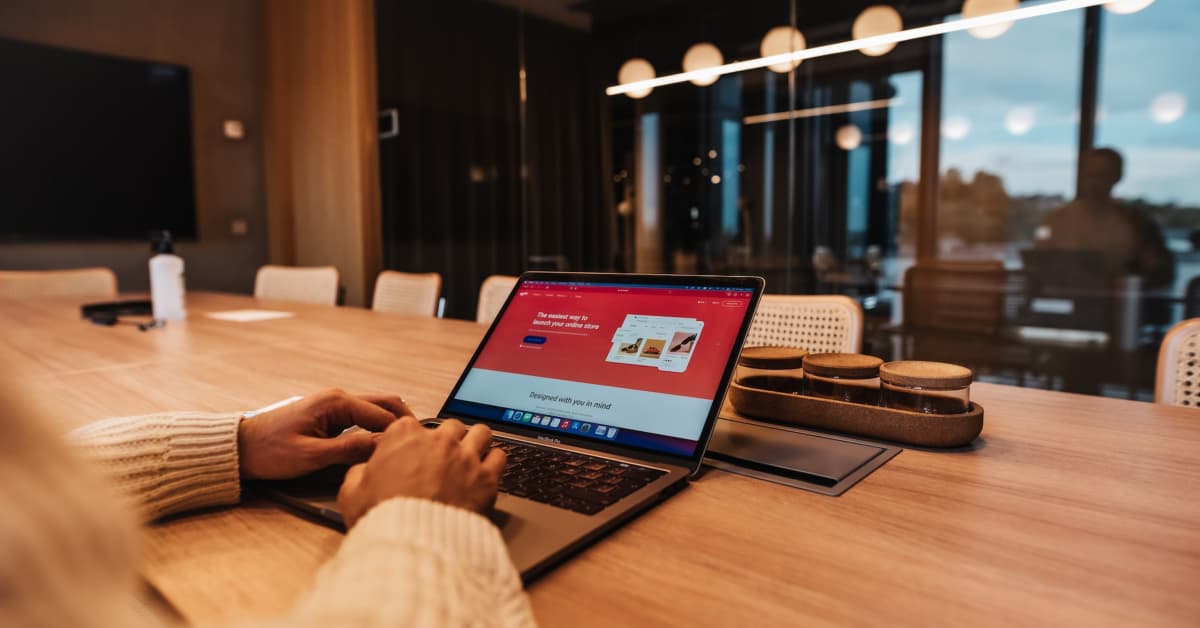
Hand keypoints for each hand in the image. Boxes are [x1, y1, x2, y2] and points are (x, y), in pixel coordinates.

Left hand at [237, 389, 413, 479]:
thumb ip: (349, 450)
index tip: (417, 450)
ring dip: (393, 424)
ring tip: (408, 445)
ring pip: (376, 410)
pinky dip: (378, 427)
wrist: (239, 447)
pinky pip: (363, 417)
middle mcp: (338, 398)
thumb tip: (382, 446)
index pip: (383, 415)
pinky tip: (384, 444)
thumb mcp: (311, 456)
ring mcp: (334, 405)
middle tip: (423, 443)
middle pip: (386, 404)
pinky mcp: (330, 416)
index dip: (402, 433)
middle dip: (406, 421)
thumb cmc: (269, 451)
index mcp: (336, 402)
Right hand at [337, 418, 505, 527]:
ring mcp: (465, 457)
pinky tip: (488, 471)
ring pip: (480, 433)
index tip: (413, 452)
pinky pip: (500, 456)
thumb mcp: (351, 494)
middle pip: (450, 426)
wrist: (414, 544)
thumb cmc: (383, 518)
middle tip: (444, 458)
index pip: (410, 425)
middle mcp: (438, 441)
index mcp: (404, 437)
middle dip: (447, 440)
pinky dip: (495, 462)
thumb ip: (357, 474)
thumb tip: (361, 471)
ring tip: (472, 456)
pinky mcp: (486, 478)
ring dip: (476, 442)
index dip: (412, 441)